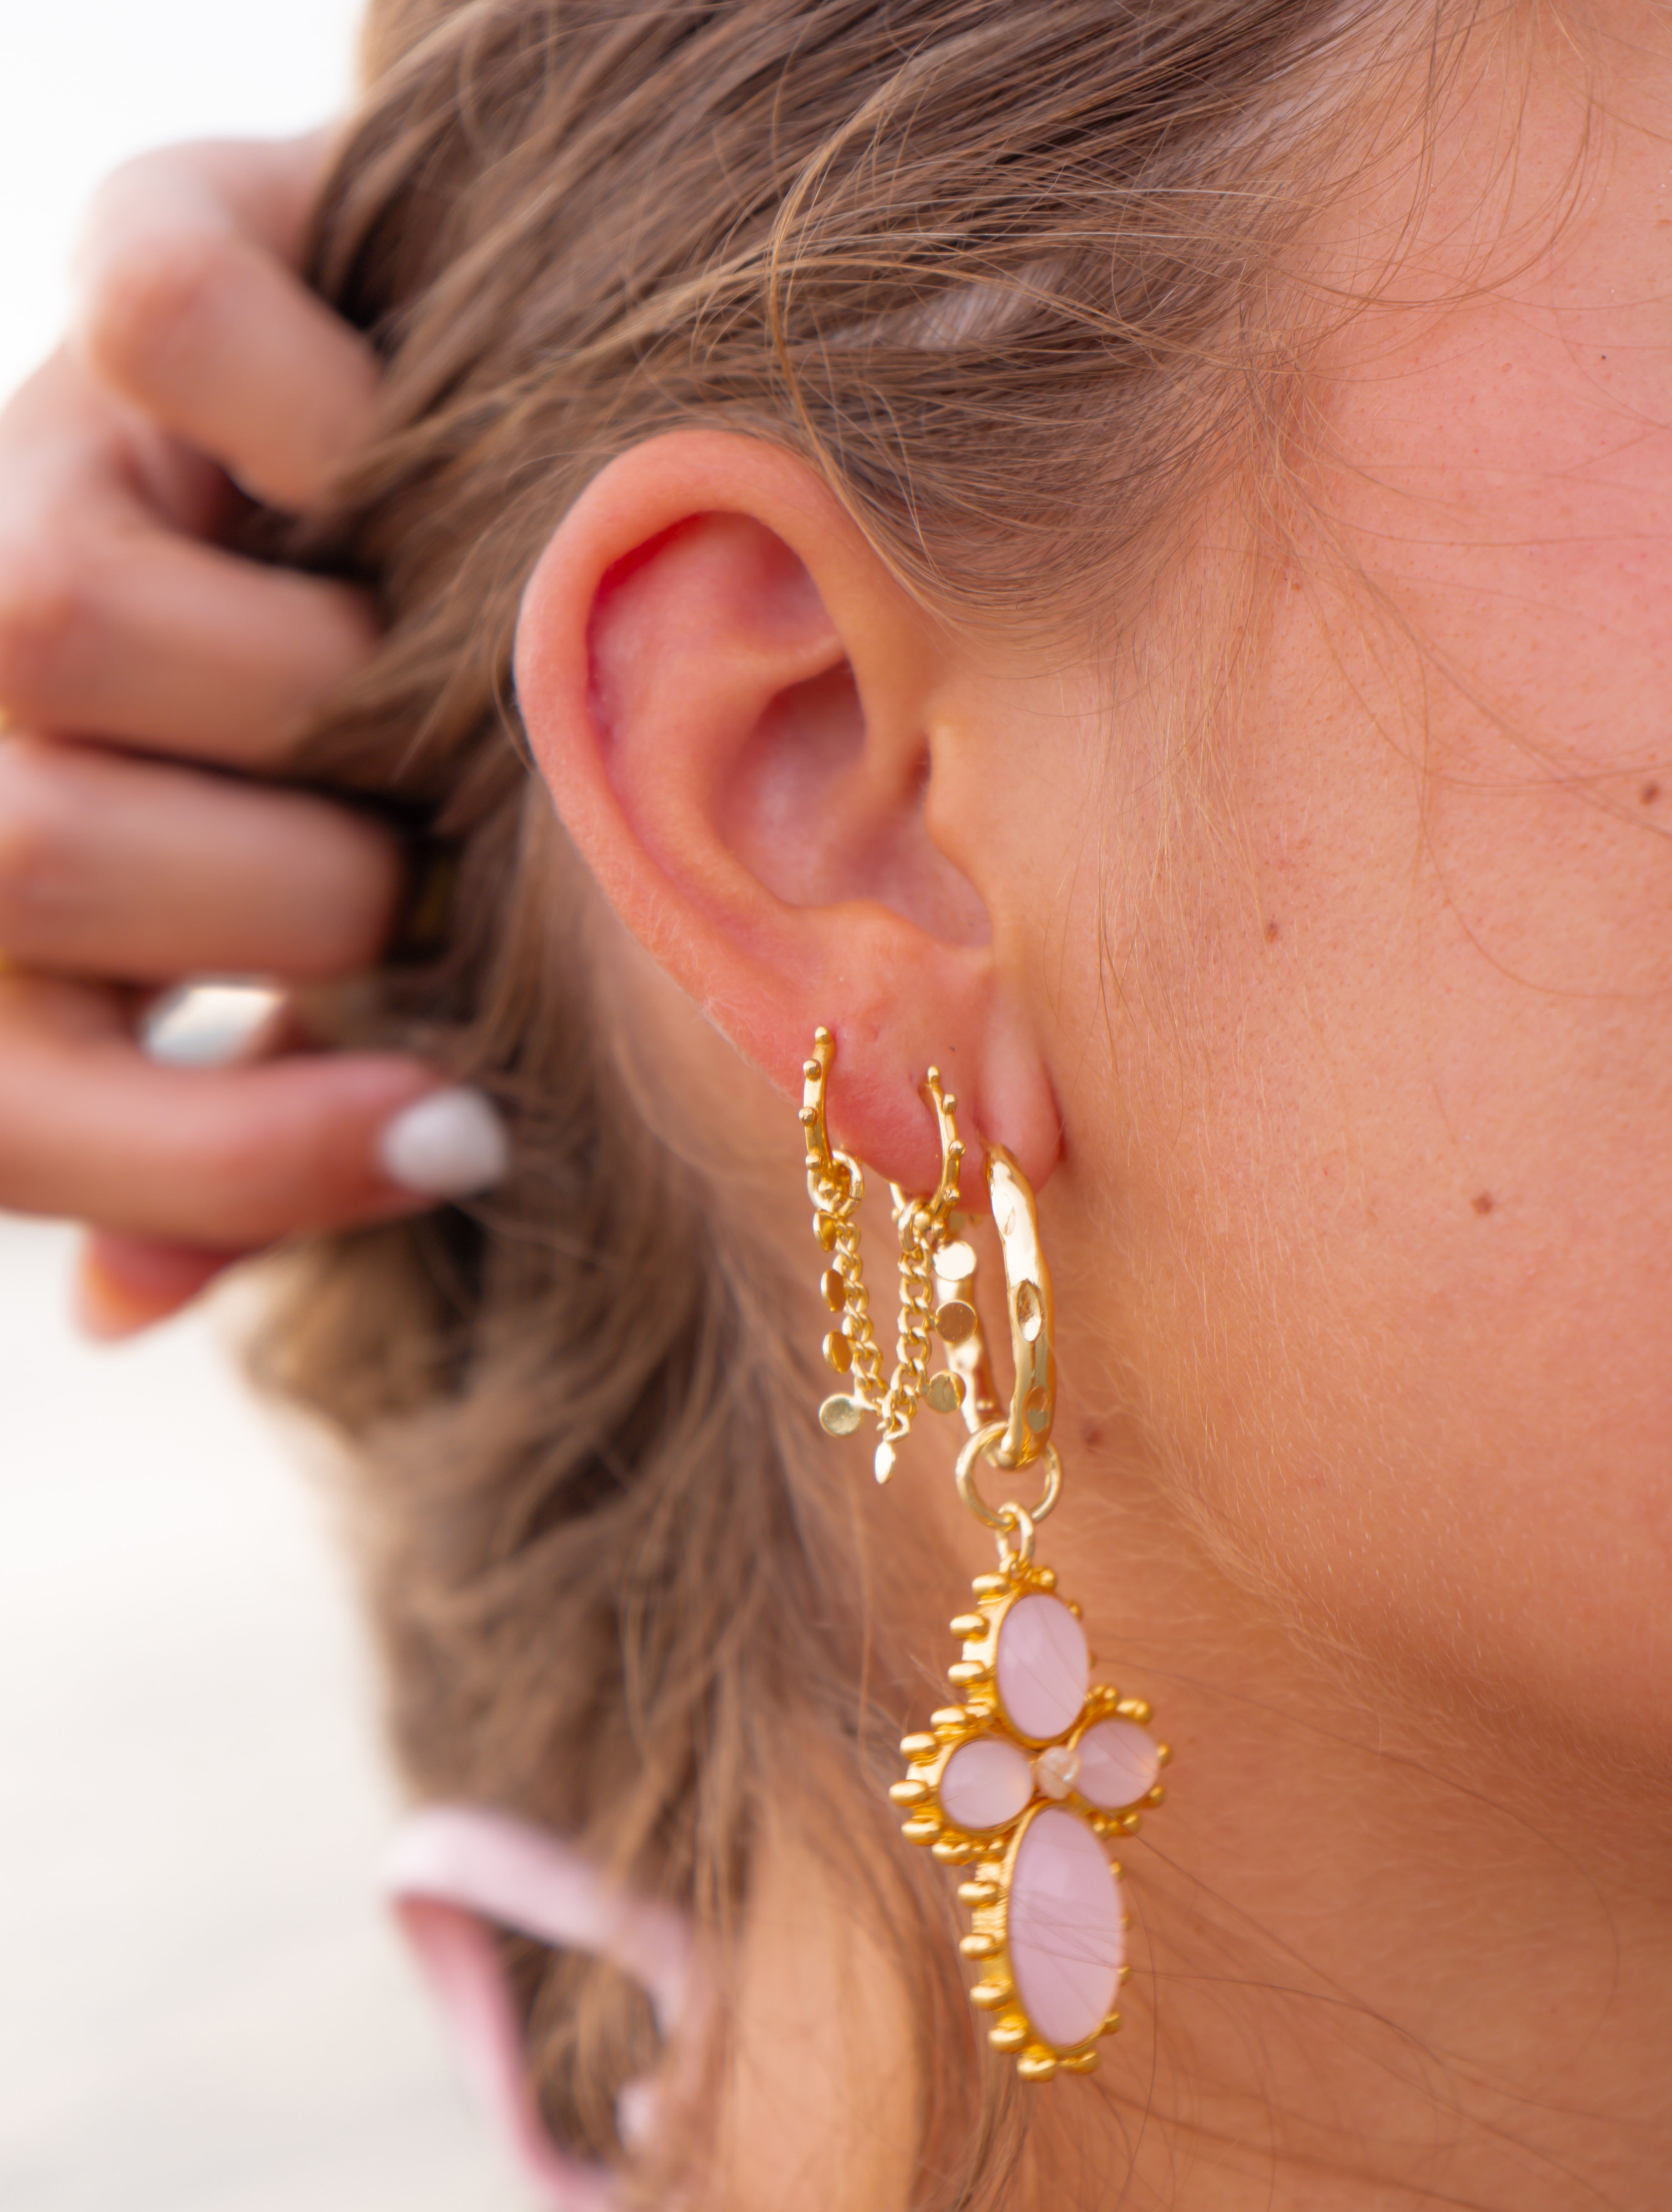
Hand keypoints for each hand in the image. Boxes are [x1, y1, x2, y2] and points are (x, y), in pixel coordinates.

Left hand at [0, 134, 503, 1338]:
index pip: (23, 1111)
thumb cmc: (299, 816)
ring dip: (305, 684)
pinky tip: (377, 463)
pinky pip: (159, 314)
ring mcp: (24, 470)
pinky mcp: (133, 275)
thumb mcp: (236, 987)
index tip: (458, 1138)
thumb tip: (122, 1305)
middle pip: (39, 850)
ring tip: (415, 681)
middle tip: (426, 865)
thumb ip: (206, 1142)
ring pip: (65, 607)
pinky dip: (282, 389)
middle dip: (300, 899)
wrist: (345, 498)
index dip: (250, 1165)